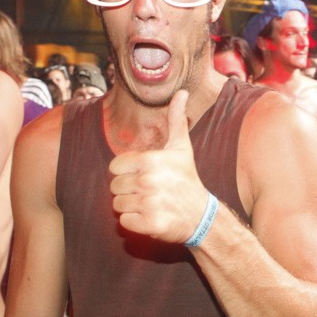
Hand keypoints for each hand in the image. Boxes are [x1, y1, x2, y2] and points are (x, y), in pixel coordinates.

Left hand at [110, 90, 208, 243]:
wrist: (202, 215)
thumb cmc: (187, 178)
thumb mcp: (182, 148)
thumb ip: (176, 119)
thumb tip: (182, 92)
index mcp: (150, 160)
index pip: (114, 167)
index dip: (126, 172)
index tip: (143, 175)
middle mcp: (148, 181)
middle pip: (114, 186)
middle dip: (128, 190)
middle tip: (149, 191)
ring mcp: (148, 203)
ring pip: (117, 204)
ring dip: (130, 206)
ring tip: (149, 203)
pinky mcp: (148, 224)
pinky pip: (124, 221)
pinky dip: (134, 222)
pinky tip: (149, 216)